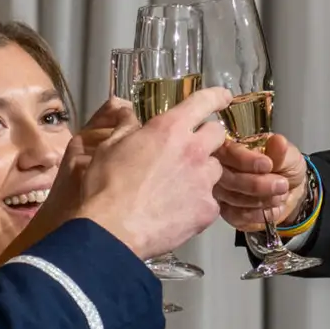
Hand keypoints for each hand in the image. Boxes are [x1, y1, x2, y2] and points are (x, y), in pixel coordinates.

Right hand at [41, 87, 231, 259]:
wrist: (112, 231)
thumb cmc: (106, 188)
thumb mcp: (109, 147)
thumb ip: (127, 127)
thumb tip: (129, 114)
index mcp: (169, 129)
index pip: (203, 102)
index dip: (216, 96)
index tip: (223, 98)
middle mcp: (193, 151)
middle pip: (218, 134)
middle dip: (208, 138)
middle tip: (191, 149)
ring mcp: (203, 181)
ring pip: (215, 169)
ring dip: (203, 173)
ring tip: (180, 187)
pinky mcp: (207, 209)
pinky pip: (210, 201)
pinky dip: (198, 204)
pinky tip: (178, 211)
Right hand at [214, 132, 307, 229]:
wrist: (291, 193)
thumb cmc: (285, 168)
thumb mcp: (289, 156)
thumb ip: (281, 152)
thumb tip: (279, 141)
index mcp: (233, 147)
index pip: (227, 151)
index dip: (245, 160)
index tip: (267, 165)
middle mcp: (220, 168)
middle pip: (227, 178)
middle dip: (256, 184)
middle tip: (282, 185)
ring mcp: (221, 191)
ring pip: (232, 198)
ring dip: (260, 200)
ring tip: (279, 196)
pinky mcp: (226, 211)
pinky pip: (236, 215)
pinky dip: (257, 214)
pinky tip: (271, 209)